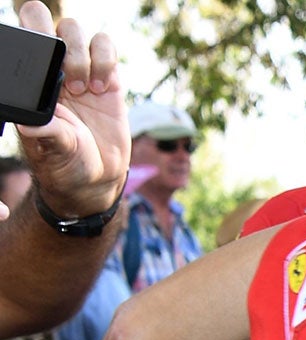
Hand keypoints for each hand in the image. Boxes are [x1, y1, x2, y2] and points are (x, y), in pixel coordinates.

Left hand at [13, 4, 127, 219]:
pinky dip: (106, 60)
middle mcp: (50, 66)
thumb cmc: (65, 163)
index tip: (48, 72)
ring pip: (75, 29)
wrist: (95, 178)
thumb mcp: (53, 150)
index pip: (22, 35)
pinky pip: (105, 44)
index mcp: (28, 78)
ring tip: (85, 90)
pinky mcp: (107, 75)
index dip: (33, 38)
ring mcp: (78, 67)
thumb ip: (46, 133)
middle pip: (45, 18)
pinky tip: (103, 87)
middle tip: (68, 81)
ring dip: (82, 56)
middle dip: (59, 43)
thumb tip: (30, 124)